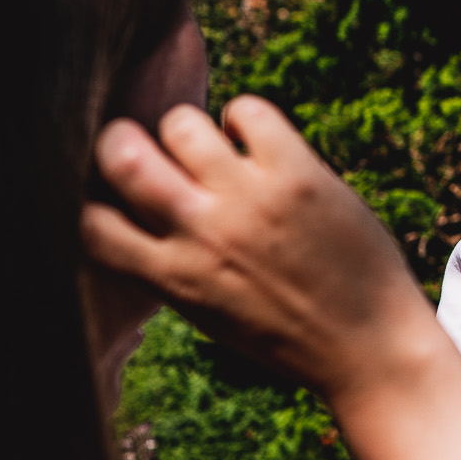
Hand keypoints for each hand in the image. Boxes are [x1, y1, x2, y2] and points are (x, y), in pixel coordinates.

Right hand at [81, 97, 436, 404]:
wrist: (370, 349)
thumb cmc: (289, 334)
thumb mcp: (208, 313)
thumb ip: (168, 266)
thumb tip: (132, 212)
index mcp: (172, 278)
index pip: (90, 222)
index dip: (94, 199)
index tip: (116, 196)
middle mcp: (202, 234)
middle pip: (120, 154)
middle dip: (121, 140)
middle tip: (146, 148)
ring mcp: (250, 200)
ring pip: (181, 123)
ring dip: (187, 128)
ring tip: (211, 148)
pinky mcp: (298, 175)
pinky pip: (248, 110)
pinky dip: (244, 115)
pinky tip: (256, 140)